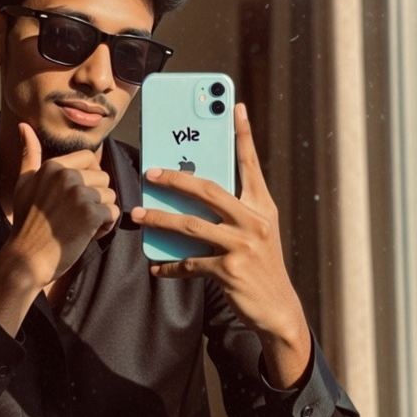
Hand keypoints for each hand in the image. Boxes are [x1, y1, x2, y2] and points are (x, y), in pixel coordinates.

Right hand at [8, 123, 119, 288]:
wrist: (26, 259)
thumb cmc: (26, 224)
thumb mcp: (24, 183)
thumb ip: (30, 154)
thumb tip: (23, 126)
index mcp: (53, 166)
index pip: (90, 159)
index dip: (89, 180)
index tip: (74, 197)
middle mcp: (66, 175)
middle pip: (103, 178)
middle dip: (96, 198)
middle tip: (76, 216)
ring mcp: (79, 193)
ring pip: (110, 196)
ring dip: (101, 214)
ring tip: (80, 226)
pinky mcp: (90, 213)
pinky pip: (113, 213)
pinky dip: (105, 227)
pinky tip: (86, 235)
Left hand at [131, 104, 309, 385]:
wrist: (278, 310)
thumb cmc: (260, 266)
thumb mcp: (255, 233)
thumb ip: (231, 212)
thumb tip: (191, 196)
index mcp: (261, 206)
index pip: (249, 164)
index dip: (242, 134)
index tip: (234, 106)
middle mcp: (255, 220)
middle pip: (208, 189)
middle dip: (176, 177)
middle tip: (150, 172)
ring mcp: (244, 245)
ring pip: (191, 225)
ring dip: (160, 219)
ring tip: (137, 216)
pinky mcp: (230, 270)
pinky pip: (191, 263)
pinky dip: (171, 266)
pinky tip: (157, 267)